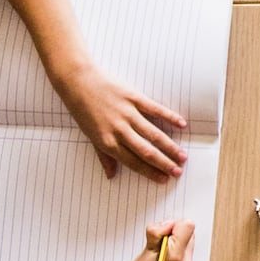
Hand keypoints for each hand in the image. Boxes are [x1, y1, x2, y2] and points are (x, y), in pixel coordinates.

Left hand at [61, 59, 191, 179]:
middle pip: (147, 151)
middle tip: (178, 172)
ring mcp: (127, 114)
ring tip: (182, 156)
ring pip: (154, 134)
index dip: (150, 173)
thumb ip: (103, 156)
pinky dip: (169, 117)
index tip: (163, 179)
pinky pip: (155, 110)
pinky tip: (181, 125)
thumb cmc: (81, 109)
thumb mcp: (89, 136)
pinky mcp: (133, 97)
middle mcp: (119, 130)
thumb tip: (111, 175)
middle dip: (164, 164)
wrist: (77, 81)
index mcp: (107, 143)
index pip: (133, 162)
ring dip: (170, 147)